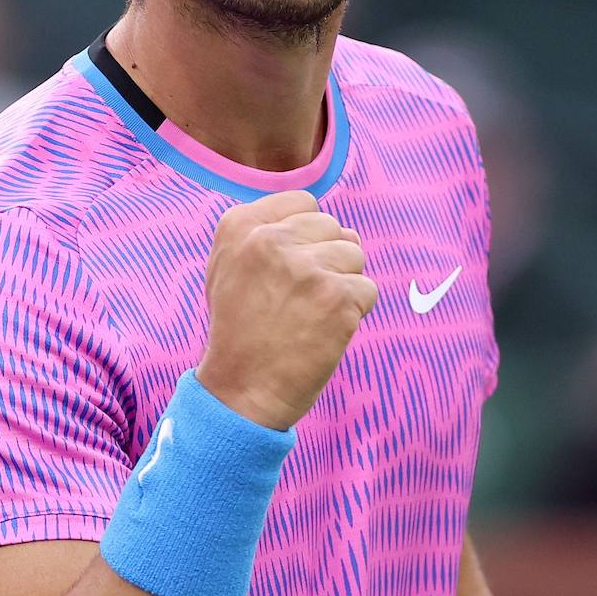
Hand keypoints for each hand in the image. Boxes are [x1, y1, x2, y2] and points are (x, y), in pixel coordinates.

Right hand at [195, 190, 377, 430]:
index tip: (292, 270)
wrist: (241, 392)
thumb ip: (265, 233)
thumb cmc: (240, 332)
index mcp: (240, 226)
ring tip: (311, 315)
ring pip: (355, 255)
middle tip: (301, 300)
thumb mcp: (228, 267)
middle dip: (328, 260)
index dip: (308, 237)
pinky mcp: (336, 297)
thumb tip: (330, 225)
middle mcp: (270, 239)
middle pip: (333, 227)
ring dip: (343, 285)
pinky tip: (325, 332)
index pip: (304, 203)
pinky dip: (354, 313)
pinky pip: (368, 290)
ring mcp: (305, 267)